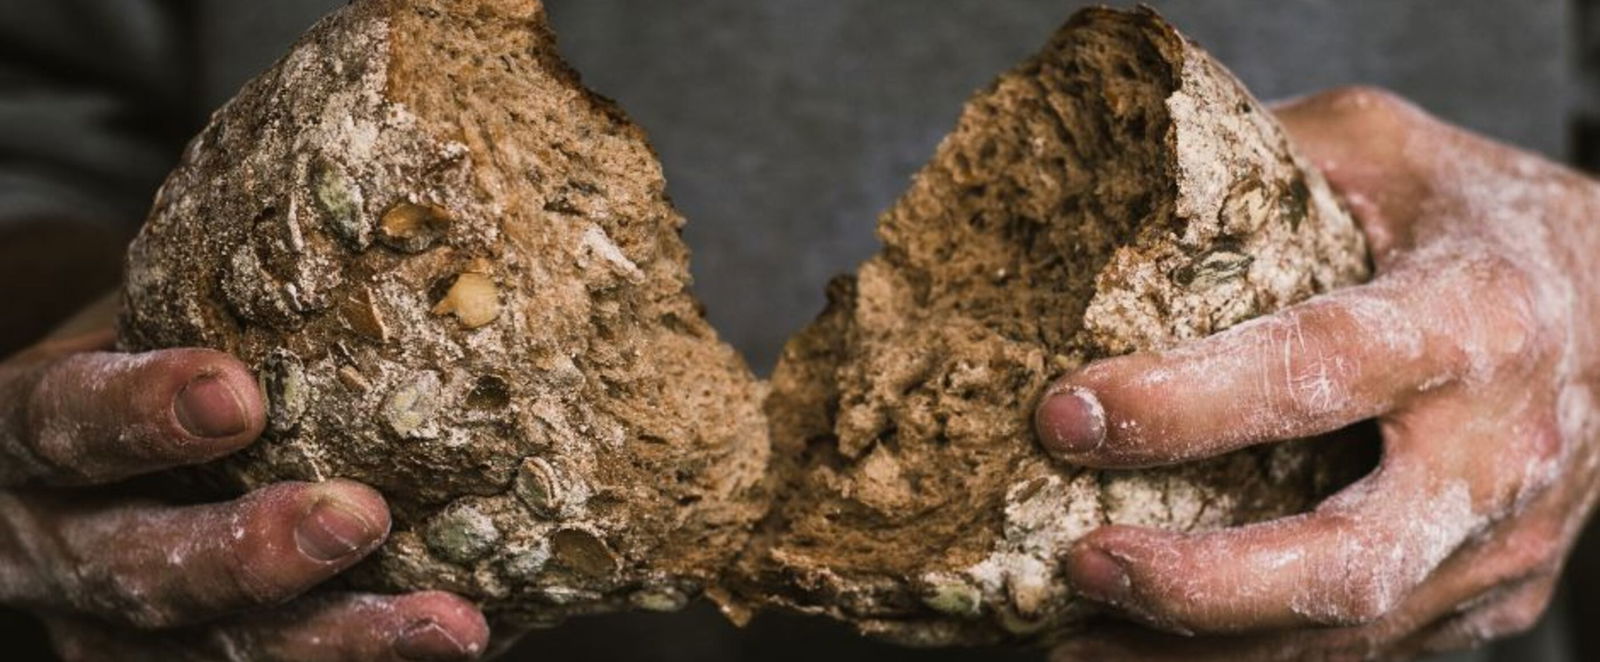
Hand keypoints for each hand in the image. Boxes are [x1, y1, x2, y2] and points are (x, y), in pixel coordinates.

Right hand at [0, 302, 488, 660]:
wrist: (102, 451)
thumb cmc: (153, 358)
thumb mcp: (152, 314)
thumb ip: (216, 297)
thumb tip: (393, 186)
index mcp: (26, 434)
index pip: (60, 422)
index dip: (138, 413)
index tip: (239, 395)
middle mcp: (55, 545)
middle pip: (137, 570)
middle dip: (249, 556)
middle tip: (358, 519)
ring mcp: (113, 630)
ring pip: (214, 657)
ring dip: (338, 642)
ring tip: (447, 626)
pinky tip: (455, 639)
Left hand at [1037, 87, 1599, 659]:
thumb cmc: (1482, 218)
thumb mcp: (1381, 149)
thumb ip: (1261, 159)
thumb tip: (1109, 184)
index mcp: (1475, 318)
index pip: (1320, 369)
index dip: (1187, 403)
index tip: (1066, 415)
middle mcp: (1500, 450)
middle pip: (1349, 557)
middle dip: (1202, 582)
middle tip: (1080, 562)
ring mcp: (1502, 541)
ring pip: (1350, 630)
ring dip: (1204, 649)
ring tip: (1078, 638)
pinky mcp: (1490, 596)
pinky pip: (1366, 647)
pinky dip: (1252, 658)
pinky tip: (1152, 648)